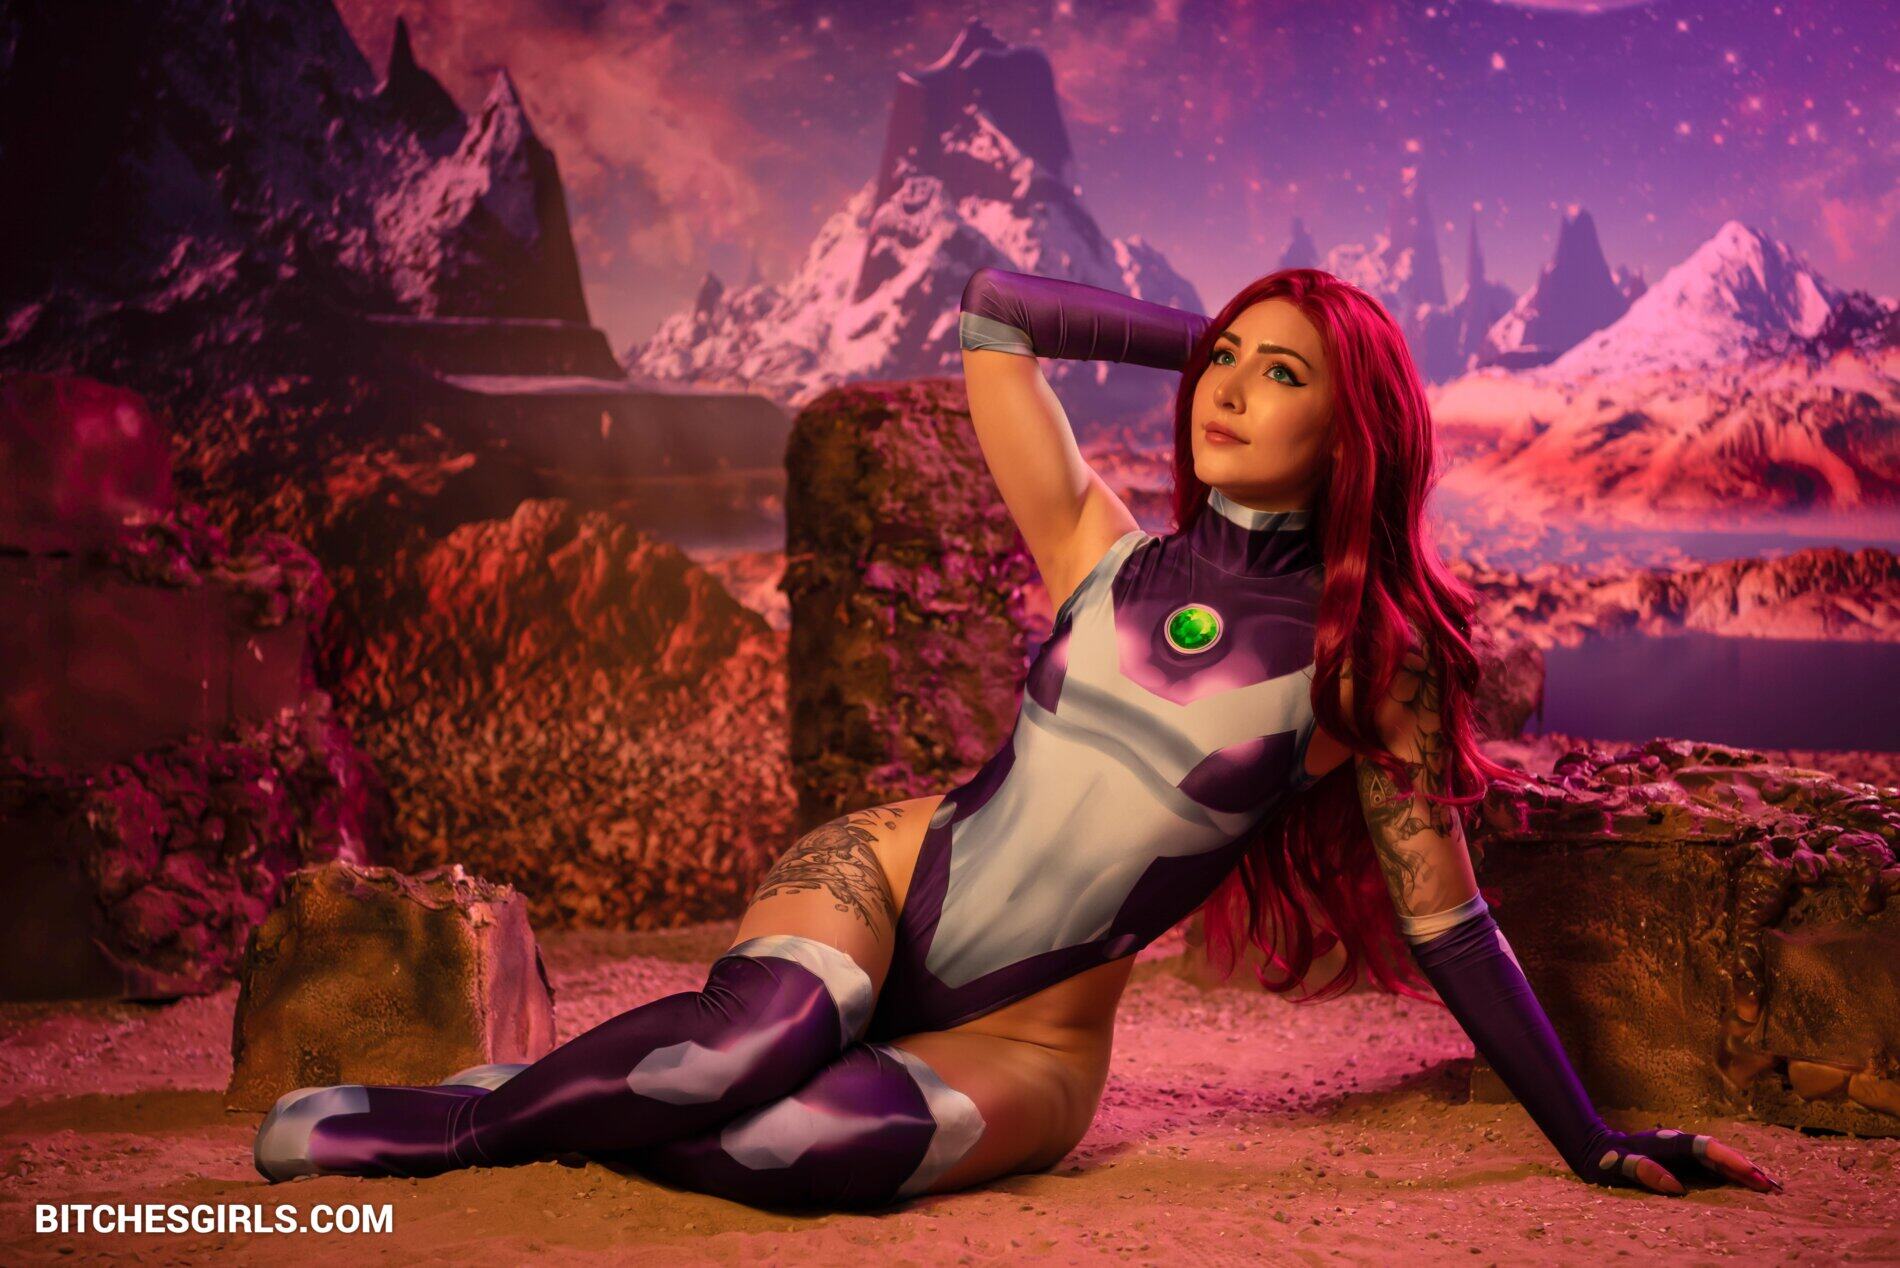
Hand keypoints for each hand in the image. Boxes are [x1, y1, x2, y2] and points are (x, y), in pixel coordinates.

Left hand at [1585, 1129, 1782, 1195]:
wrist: (1598, 1149)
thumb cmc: (1609, 1159)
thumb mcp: (1620, 1165)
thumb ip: (1644, 1170)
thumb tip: (1676, 1187)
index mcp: (1669, 1142)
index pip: (1705, 1148)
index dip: (1729, 1159)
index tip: (1751, 1172)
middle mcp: (1682, 1144)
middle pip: (1720, 1154)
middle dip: (1747, 1169)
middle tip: (1774, 1187)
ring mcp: (1686, 1153)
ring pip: (1721, 1161)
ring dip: (1745, 1173)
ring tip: (1772, 1187)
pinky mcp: (1686, 1163)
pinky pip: (1715, 1170)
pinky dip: (1734, 1176)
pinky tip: (1751, 1186)